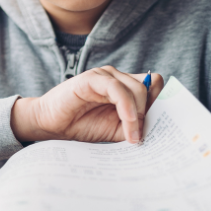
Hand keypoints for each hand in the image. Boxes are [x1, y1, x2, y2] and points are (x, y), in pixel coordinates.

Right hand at [11, 67, 163, 143]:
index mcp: (124, 85)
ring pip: (137, 88)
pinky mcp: (91, 79)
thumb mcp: (117, 128)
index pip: (155, 84)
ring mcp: (104, 75)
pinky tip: (128, 125)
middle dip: (150, 113)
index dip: (160, 103)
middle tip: (139, 135)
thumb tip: (160, 126)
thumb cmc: (81, 125)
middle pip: (150, 86)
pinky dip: (127, 109)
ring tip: (132, 136)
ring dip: (138, 115)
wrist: (50, 125)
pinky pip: (118, 90)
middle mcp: (117, 76)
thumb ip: (136, 124)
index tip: (157, 127)